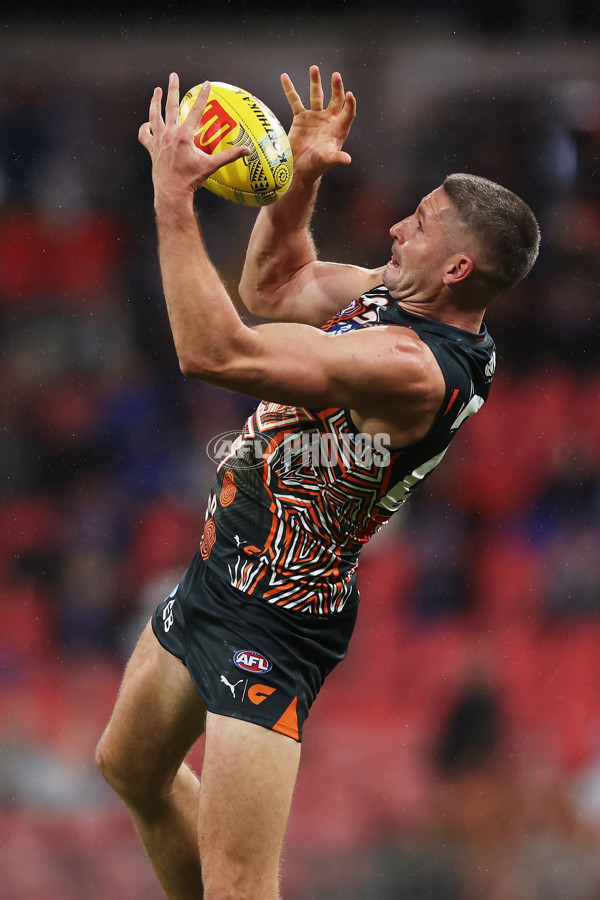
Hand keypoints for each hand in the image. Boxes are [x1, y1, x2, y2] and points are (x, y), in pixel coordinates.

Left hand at [138, 73, 249, 205]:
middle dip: (172, 88)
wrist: (171, 192)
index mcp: (184, 136)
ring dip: (155, 101)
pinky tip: (148, 123)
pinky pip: (144, 134)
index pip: (196, 111)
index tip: (206, 84)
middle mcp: (170, 134)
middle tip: (173, 76)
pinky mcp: (151, 148)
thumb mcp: (211, 166)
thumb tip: (247, 151)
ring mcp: (159, 140)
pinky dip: (145, 127)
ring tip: (157, 90)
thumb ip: (229, 156)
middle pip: (170, 106)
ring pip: (154, 115)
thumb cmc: (191, 180)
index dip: (203, 96)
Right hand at [281, 65, 355, 181]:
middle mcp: (328, 120)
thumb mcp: (326, 161)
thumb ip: (336, 158)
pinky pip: (295, 100)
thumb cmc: (316, 167)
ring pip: (316, 95)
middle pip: (335, 100)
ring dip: (315, 82)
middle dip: (336, 87)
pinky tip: (285, 77)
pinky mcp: (300, 117)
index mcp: (338, 129)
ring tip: (314, 68)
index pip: (347, 113)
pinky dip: (290, 89)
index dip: (349, 105)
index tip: (349, 95)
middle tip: (336, 76)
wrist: (299, 169)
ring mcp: (314, 117)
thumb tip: (347, 159)